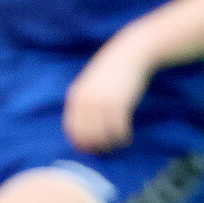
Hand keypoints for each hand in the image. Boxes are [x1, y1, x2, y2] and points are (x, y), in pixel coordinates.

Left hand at [63, 37, 152, 153]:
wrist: (132, 52)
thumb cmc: (113, 69)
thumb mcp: (91, 83)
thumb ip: (85, 103)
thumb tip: (86, 131)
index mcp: (76, 96)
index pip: (72, 129)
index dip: (81, 143)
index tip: (91, 149)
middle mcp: (86, 101)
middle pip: (86, 136)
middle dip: (96, 147)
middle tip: (107, 150)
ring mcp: (102, 103)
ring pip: (103, 136)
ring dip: (111, 144)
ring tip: (118, 143)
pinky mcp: (119, 104)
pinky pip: (118, 130)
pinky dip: (123, 137)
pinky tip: (127, 137)